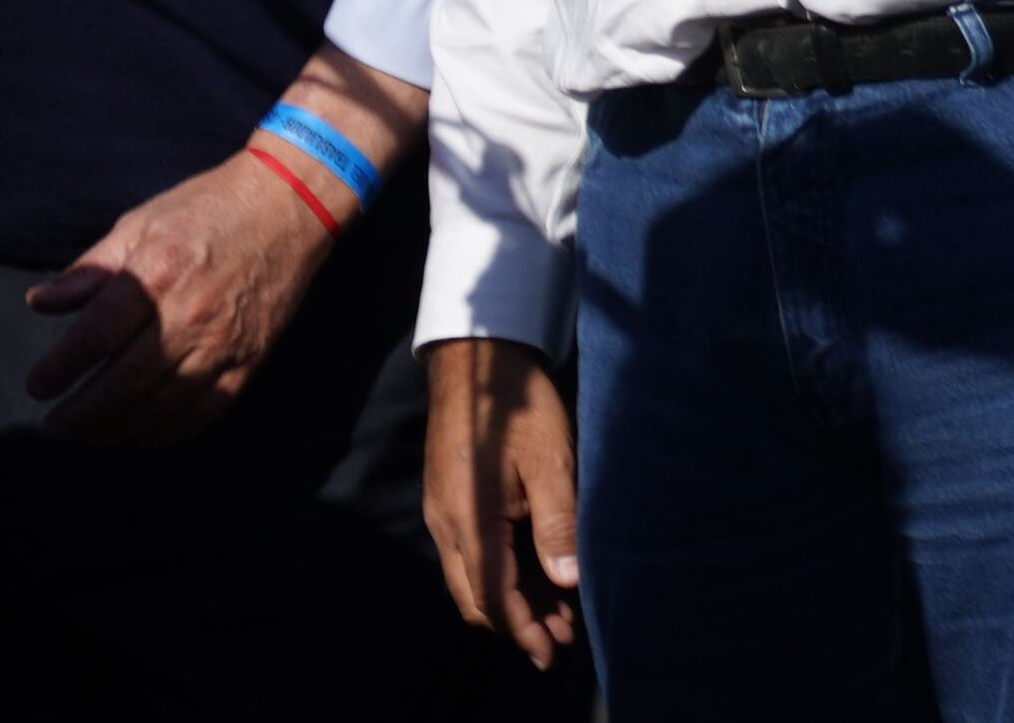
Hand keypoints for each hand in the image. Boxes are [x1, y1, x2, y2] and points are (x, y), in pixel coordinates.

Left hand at [21, 150, 338, 443]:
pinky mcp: (252, 355)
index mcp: (156, 273)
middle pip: (124, 382)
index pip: (95, 337)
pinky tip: (147, 433)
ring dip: (121, 427)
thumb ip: (91, 268)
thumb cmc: (210, 208)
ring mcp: (224, 339)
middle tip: (56, 426)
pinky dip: (174, 429)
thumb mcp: (141, 223)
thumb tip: (41, 302)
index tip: (39, 385)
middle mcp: (189, 312)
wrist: (292, 203)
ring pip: (163, 404)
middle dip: (82, 414)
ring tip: (94, 435)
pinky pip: (209, 407)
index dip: (59, 369)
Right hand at [424, 338, 580, 667]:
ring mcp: (445, 514)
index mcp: (469, 521)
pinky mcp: (452, 500)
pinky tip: (536, 571)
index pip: (493, 596)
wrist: (477, 359)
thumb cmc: (518, 405)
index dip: (523, 629)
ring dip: (512, 599)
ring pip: (474, 577)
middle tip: (563, 637)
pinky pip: (473, 554)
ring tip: (558, 612)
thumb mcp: (550, 460)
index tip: (550, 654)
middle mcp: (448, 525)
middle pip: (478, 596)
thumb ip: (557, 522)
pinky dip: (503, 573)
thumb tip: (568, 580)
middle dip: (519, 622)